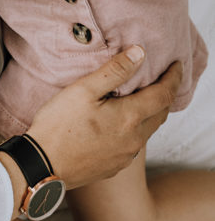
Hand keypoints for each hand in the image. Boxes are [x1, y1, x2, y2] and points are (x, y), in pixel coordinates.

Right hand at [27, 47, 182, 190]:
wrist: (42, 166)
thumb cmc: (58, 125)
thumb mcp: (83, 90)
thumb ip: (114, 71)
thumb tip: (140, 54)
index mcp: (129, 118)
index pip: (164, 94)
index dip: (173, 78)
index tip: (177, 65)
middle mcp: (134, 139)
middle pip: (160, 113)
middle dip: (165, 94)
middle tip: (163, 79)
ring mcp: (125, 156)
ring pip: (147, 130)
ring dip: (150, 112)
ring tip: (142, 98)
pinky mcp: (114, 167)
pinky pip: (132, 144)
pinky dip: (135, 128)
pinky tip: (121, 123)